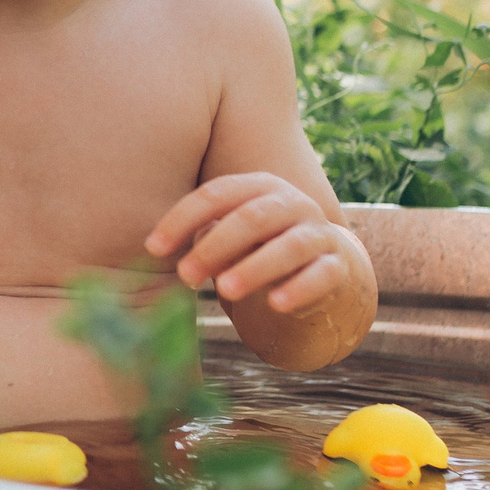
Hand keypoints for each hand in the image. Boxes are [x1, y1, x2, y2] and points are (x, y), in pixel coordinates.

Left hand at [145, 172, 372, 317]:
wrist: (323, 265)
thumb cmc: (258, 246)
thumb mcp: (230, 234)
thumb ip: (201, 233)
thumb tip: (151, 249)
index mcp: (260, 186)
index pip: (217, 194)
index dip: (182, 218)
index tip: (152, 248)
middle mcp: (292, 203)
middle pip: (252, 218)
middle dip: (215, 247)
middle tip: (184, 276)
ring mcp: (319, 233)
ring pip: (289, 246)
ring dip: (255, 267)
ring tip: (225, 291)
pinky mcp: (337, 267)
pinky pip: (321, 276)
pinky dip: (299, 288)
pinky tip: (276, 304)